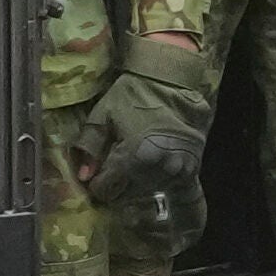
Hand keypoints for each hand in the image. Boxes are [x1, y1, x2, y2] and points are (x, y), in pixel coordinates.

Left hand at [81, 62, 210, 203]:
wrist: (172, 80)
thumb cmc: (133, 95)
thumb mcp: (103, 115)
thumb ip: (90, 147)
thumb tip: (83, 177)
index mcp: (131, 158)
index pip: (106, 190)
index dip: (98, 183)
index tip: (98, 173)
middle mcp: (155, 169)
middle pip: (126, 195)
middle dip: (117, 185)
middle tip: (116, 167)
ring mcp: (176, 171)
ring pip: (147, 192)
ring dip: (137, 184)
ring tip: (135, 162)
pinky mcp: (192, 169)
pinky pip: (169, 187)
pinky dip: (158, 181)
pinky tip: (153, 166)